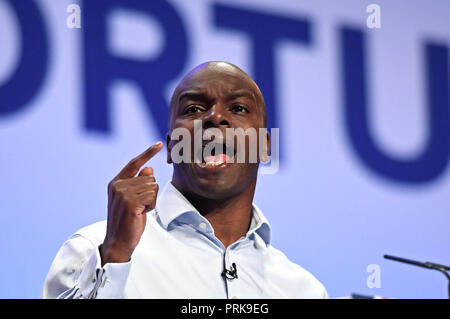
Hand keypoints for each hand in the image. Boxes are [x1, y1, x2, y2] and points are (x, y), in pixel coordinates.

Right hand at [100, 142, 162, 265]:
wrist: (118, 241)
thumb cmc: (128, 220)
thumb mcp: (134, 198)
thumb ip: (139, 183)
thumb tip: (149, 168)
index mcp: (116, 182)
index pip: (135, 163)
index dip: (148, 153)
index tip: (160, 144)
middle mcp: (118, 184)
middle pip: (150, 177)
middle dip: (151, 193)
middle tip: (139, 207)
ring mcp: (123, 193)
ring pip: (153, 186)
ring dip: (151, 200)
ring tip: (139, 211)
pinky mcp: (130, 202)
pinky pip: (152, 196)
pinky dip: (151, 206)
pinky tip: (141, 213)